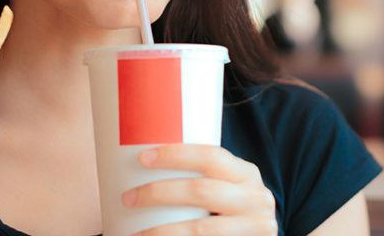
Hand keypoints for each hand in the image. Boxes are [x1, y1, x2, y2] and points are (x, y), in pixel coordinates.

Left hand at [121, 144, 277, 235]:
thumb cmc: (228, 207)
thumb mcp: (227, 187)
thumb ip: (200, 177)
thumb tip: (138, 163)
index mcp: (246, 174)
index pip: (211, 156)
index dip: (176, 155)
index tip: (142, 158)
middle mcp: (256, 199)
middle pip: (201, 191)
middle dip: (159, 193)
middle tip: (127, 198)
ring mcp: (255, 228)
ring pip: (199, 230)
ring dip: (160, 232)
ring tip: (134, 234)